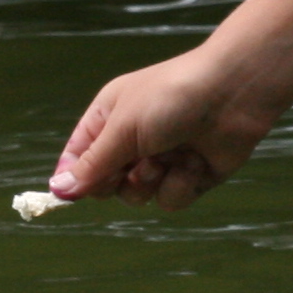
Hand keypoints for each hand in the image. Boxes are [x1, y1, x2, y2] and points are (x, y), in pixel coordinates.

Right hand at [47, 47, 292, 214]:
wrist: (234, 93)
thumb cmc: (172, 97)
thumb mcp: (123, 128)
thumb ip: (92, 163)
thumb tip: (58, 189)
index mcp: (110, 117)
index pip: (78, 156)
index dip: (73, 177)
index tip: (67, 196)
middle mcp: (134, 139)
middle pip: (106, 183)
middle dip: (117, 181)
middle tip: (129, 168)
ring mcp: (163, 158)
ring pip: (138, 196)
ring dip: (150, 183)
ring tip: (167, 159)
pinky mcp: (190, 175)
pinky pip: (170, 199)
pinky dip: (180, 185)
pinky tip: (194, 163)